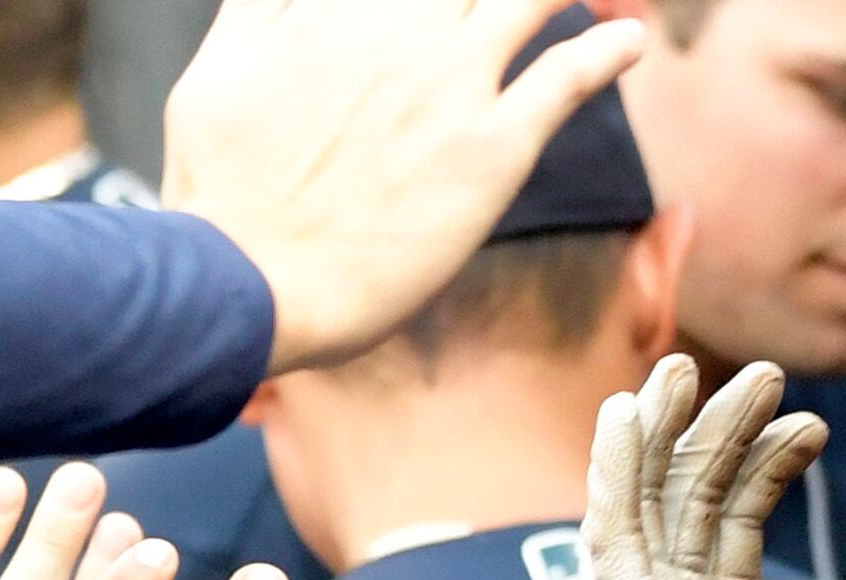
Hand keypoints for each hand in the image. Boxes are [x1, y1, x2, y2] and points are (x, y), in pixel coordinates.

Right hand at [162, 0, 647, 374]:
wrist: (245, 285)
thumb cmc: (218, 197)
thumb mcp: (216, 73)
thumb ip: (261, 13)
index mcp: (331, 4)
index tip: (448, 5)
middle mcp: (397, 25)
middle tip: (525, 11)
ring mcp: (449, 81)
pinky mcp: (492, 148)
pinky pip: (569, 75)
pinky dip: (608, 50)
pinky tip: (629, 39)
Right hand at [589, 354, 837, 579]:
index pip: (733, 512)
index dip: (764, 458)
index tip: (810, 423)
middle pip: (687, 493)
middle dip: (717, 427)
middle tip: (761, 373)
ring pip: (649, 500)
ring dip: (668, 430)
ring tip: (693, 369)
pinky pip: (610, 531)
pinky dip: (614, 469)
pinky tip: (627, 411)